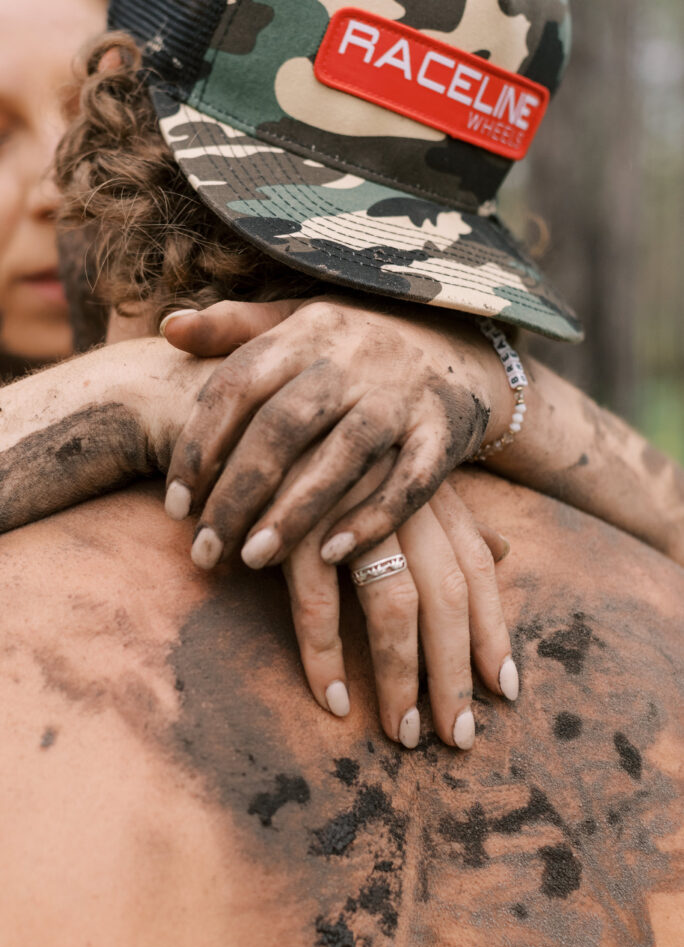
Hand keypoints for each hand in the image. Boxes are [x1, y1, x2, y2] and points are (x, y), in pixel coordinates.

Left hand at [162, 296, 511, 569]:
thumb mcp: (299, 320)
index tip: (174, 504)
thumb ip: (235, 327)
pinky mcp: (445, 430)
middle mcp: (355, 358)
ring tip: (253, 559)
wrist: (460, 344)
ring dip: (295, 512)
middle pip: (284, 426)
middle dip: (238, 492)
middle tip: (204, 550)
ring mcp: (403, 395)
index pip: (239, 384)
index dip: (200, 445)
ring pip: (344, 456)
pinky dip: (375, 517)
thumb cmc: (356, 345)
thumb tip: (169, 328)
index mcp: (307, 330)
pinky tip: (332, 555)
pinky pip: (412, 481)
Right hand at [283, 466, 515, 749]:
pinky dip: (326, 657)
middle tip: (457, 739)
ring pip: (393, 608)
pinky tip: (334, 700)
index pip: (477, 570)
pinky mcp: (292, 527)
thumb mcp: (389, 474)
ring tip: (404, 735)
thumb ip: (449, 515)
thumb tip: (504, 550)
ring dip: (400, 678)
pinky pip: (319, 606)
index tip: (504, 690)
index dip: (493, 630)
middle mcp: (396, 497)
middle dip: (454, 672)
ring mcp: (346, 510)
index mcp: (425, 489)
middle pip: (446, 595)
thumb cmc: (312, 452)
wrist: (226, 413)